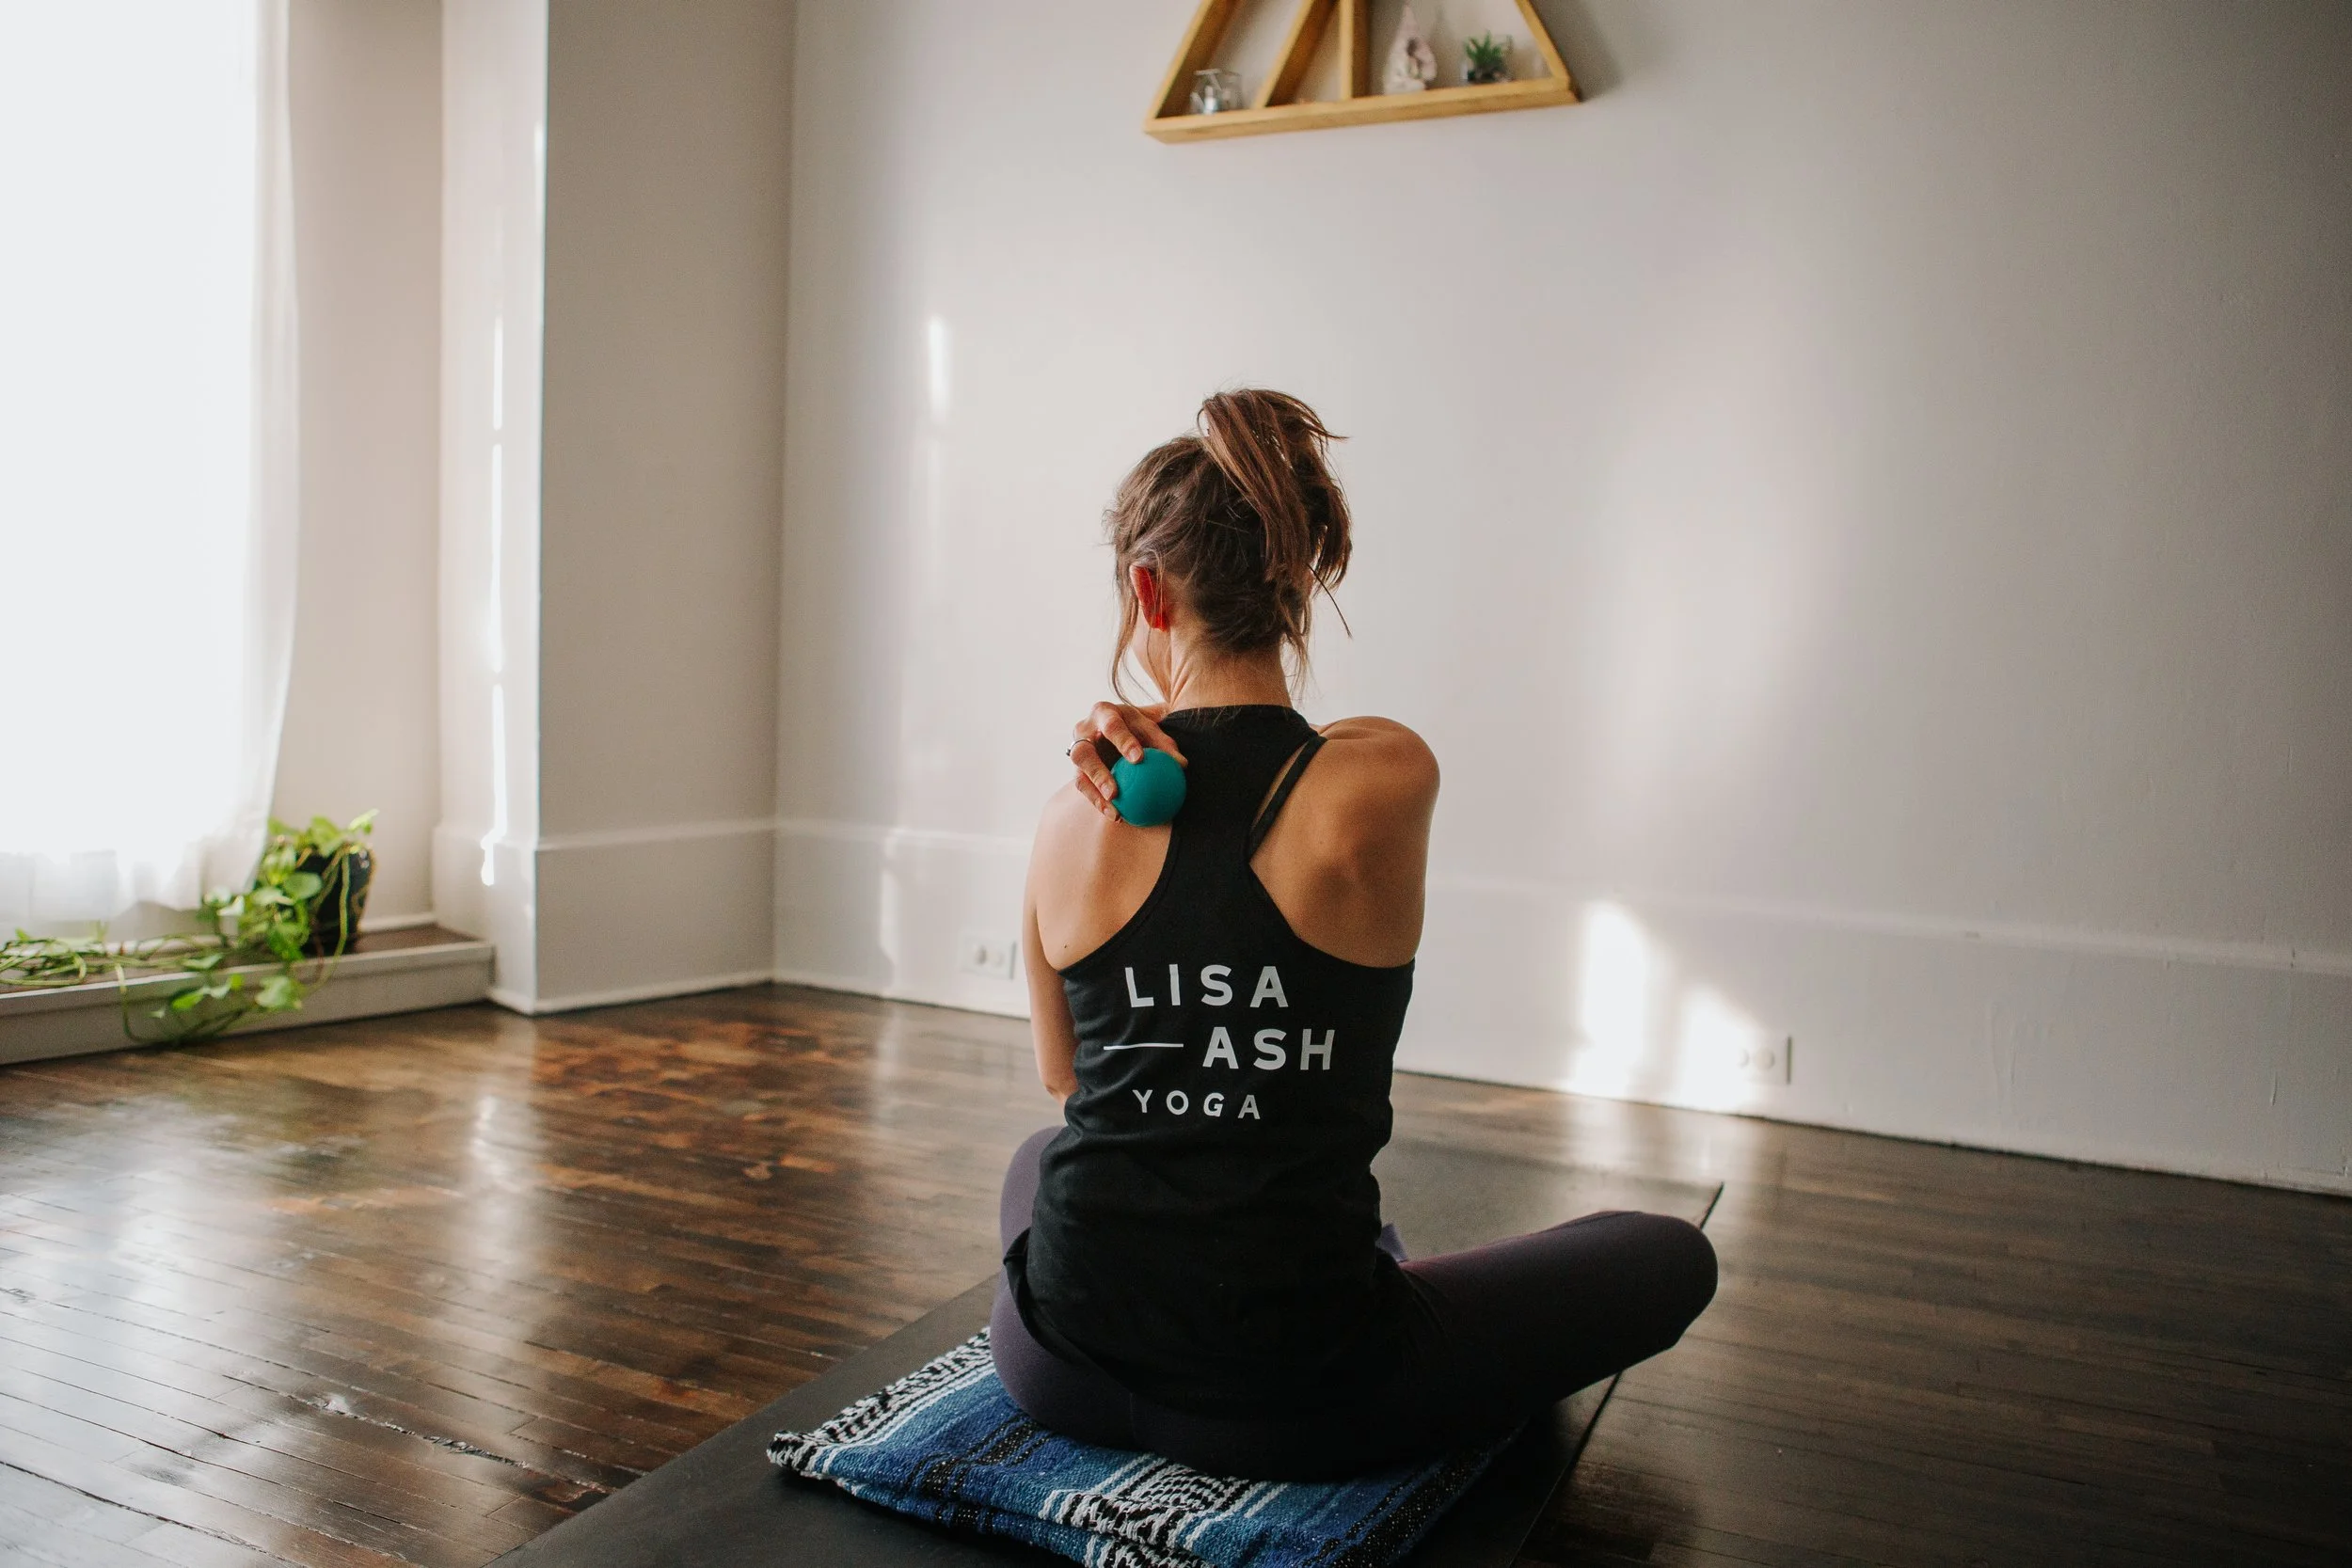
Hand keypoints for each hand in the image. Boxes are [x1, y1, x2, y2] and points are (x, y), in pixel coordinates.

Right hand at [1067, 702, 1185, 820]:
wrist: (1118, 728)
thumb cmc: (1139, 728)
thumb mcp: (1152, 729)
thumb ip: (1165, 745)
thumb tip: (1182, 765)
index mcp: (1104, 712)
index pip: (1112, 726)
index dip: (1123, 742)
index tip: (1139, 760)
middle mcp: (1084, 730)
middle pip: (1083, 752)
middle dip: (1097, 773)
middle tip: (1115, 793)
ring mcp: (1078, 751)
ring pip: (1080, 774)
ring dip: (1095, 794)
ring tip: (1114, 811)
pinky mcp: (1078, 769)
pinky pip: (1084, 788)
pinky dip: (1099, 802)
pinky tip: (1116, 816)